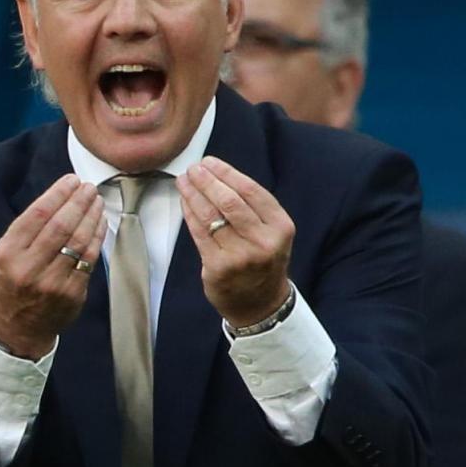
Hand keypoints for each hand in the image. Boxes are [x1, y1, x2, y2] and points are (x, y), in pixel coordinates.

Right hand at [0, 174, 106, 358]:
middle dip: (78, 201)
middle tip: (89, 187)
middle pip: (61, 225)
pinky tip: (100, 223)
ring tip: (97, 201)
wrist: (18, 326)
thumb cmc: (15, 281)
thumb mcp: (8, 254)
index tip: (72, 180)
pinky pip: (89, 259)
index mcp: (9, 252)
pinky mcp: (71, 294)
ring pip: (78, 241)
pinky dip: (97, 237)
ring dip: (91, 216)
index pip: (37, 214)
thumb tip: (63, 196)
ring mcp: (52, 283)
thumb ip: (30, 229)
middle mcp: (29, 267)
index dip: (58, 194)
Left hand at [176, 157, 293, 327]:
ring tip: (184, 181)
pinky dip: (189, 214)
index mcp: (280, 227)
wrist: (261, 304)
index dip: (226, 173)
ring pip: (210, 216)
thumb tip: (217, 174)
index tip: (209, 162)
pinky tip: (184, 202)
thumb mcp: (272, 233)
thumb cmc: (262, 261)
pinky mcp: (218, 268)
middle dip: (207, 180)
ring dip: (193, 194)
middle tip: (193, 168)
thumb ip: (253, 208)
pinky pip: (199, 233)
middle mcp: (263, 242)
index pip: (251, 190)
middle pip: (229, 201)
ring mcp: (240, 257)